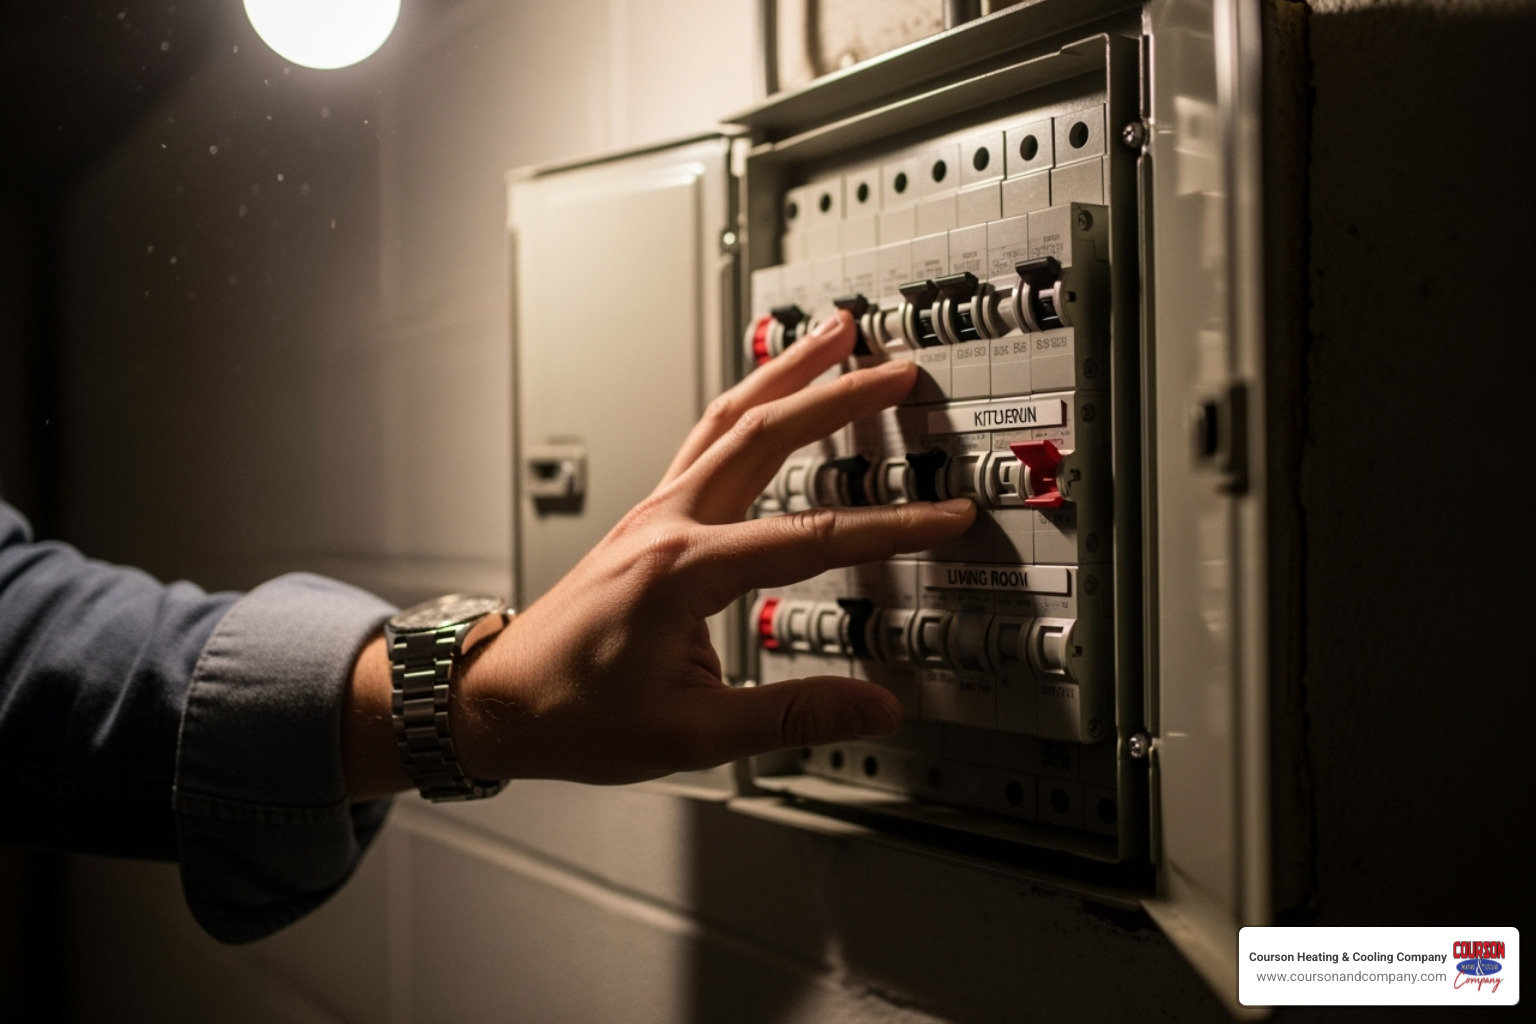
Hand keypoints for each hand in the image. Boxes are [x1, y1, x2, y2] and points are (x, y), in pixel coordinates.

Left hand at [343, 312, 975, 795]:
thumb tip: (875, 706)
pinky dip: (747, 402)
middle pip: (764, 434)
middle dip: (837, 394)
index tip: (943, 516)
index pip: (811, 536)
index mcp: (682, 572)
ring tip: (832, 333)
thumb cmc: (573, 714)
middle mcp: (667, 523)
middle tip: (895, 365)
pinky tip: (768, 392)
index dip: (889, 527)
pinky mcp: (649, 517)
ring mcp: (655, 511)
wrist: (498, 700)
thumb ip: (791, 713)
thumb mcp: (690, 732)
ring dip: (785, 372)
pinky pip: (706, 439)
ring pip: (728, 418)